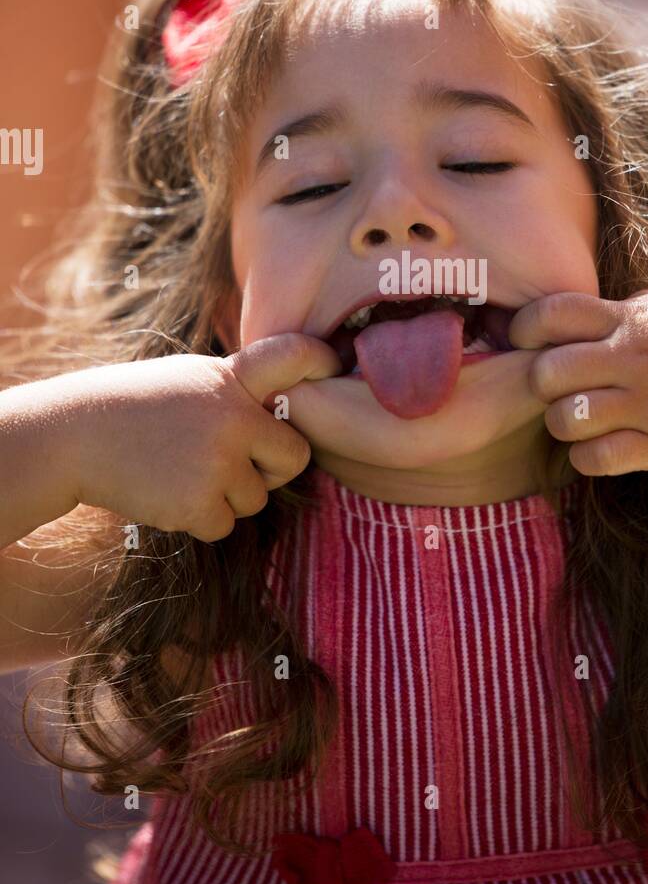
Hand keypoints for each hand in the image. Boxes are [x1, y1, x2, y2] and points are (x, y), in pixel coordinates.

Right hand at [59, 332, 341, 540]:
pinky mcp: (198, 504)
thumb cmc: (140, 405)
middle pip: (294, 457)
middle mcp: (233, 418)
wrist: (77, 435)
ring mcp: (218, 463)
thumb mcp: (192, 378)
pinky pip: (226, 525)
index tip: (335, 362)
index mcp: (232, 379)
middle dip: (273, 467)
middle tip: (233, 459)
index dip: (319, 360)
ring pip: (257, 499)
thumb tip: (290, 407)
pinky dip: (202, 518)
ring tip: (184, 469)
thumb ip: (240, 390)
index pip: (290, 358)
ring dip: (229, 495)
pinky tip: (170, 491)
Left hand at [509, 289, 647, 475]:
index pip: (553, 314)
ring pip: (569, 418)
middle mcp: (635, 359)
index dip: (525, 328)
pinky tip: (596, 448)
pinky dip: (585, 457)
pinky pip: (598, 458)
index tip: (525, 342)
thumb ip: (604, 314)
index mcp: (629, 320)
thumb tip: (544, 324)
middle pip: (550, 371)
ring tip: (577, 420)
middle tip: (553, 390)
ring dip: (561, 423)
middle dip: (539, 384)